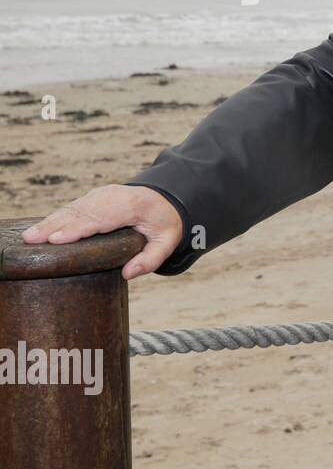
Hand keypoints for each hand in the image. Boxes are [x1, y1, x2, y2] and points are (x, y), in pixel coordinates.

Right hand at [21, 184, 182, 280]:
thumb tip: (127, 274)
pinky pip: (73, 207)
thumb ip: (151, 260)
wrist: (166, 199)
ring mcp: (102, 195)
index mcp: (133, 206)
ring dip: (50, 221)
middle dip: (55, 226)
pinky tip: (40, 228)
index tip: (57, 239)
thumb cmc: (164, 224)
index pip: (102, 218)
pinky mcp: (94, 197)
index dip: (78, 229)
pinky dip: (55, 217)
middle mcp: (114, 196)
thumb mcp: (167, 242)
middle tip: (32, 240)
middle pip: (81, 212)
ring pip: (73, 208)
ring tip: (29, 236)